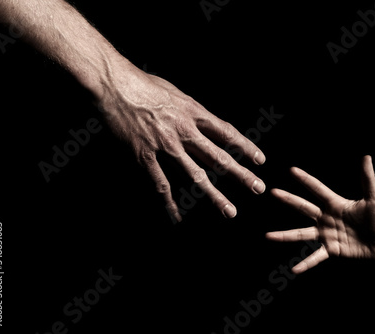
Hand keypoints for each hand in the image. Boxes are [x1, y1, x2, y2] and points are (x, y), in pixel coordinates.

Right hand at [97, 64, 265, 221]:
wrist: (114, 84)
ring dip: (214, 196)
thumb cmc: (144, 84)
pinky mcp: (145, 157)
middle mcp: (184, 131)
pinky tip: (178, 216)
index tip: (260, 160)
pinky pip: (161, 184)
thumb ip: (191, 111)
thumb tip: (204, 122)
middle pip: (218, 157)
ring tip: (230, 211)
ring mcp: (166, 146)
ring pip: (195, 176)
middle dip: (241, 174)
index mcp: (193, 112)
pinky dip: (170, 203)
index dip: (245, 147)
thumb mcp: (176, 93)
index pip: (227, 132)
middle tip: (258, 188)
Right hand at [266, 156, 374, 273]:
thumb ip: (367, 178)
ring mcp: (326, 235)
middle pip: (303, 207)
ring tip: (268, 236)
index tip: (291, 170)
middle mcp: (326, 218)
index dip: (305, 180)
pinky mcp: (331, 250)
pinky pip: (315, 257)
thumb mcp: (374, 198)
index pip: (317, 189)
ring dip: (285, 236)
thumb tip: (366, 156)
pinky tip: (294, 269)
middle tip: (273, 192)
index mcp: (335, 204)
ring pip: (301, 234)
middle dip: (288, 200)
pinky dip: (305, 263)